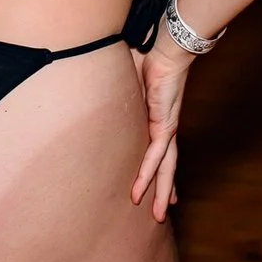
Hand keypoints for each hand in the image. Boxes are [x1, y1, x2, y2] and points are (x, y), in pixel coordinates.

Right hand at [130, 38, 195, 221]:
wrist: (167, 46)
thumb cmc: (149, 57)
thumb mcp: (126, 82)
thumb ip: (115, 91)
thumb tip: (94, 86)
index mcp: (157, 118)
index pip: (160, 151)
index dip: (160, 170)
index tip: (160, 188)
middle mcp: (165, 127)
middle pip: (167, 166)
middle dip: (164, 191)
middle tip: (161, 213)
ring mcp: (167, 127)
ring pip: (165, 168)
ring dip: (161, 192)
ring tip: (158, 214)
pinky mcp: (165, 124)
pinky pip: (155, 155)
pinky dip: (148, 173)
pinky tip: (140, 189)